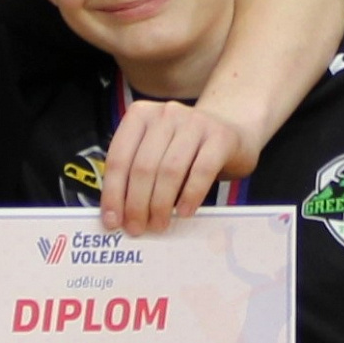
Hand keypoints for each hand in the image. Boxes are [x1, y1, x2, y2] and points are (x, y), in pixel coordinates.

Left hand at [100, 97, 258, 233]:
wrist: (232, 132)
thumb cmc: (187, 149)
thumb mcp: (157, 152)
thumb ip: (136, 174)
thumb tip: (118, 214)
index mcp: (141, 115)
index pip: (119, 157)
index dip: (113, 193)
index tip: (112, 220)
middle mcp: (165, 114)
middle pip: (143, 166)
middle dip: (136, 204)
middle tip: (136, 228)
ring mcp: (194, 122)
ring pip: (169, 170)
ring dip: (161, 204)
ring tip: (159, 224)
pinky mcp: (220, 136)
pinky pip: (201, 171)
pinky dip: (190, 196)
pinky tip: (184, 212)